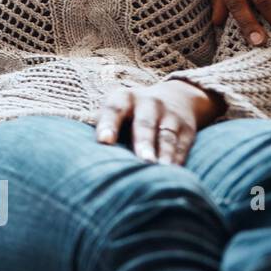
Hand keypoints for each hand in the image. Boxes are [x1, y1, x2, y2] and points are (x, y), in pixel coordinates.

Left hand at [96, 80, 224, 164]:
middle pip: (144, 123)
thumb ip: (103, 127)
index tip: (104, 141)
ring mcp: (170, 115)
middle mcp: (148, 103)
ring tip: (160, 170)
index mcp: (123, 98)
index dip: (108, 124)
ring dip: (163, 153)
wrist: (175, 97)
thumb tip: (84, 155)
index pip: (114, 110)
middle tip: (142, 160)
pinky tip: (174, 172)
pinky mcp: (187, 129)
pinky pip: (182, 144)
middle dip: (143, 142)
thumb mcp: (116, 110)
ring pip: (166, 135)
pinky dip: (178, 158)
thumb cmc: (130, 113)